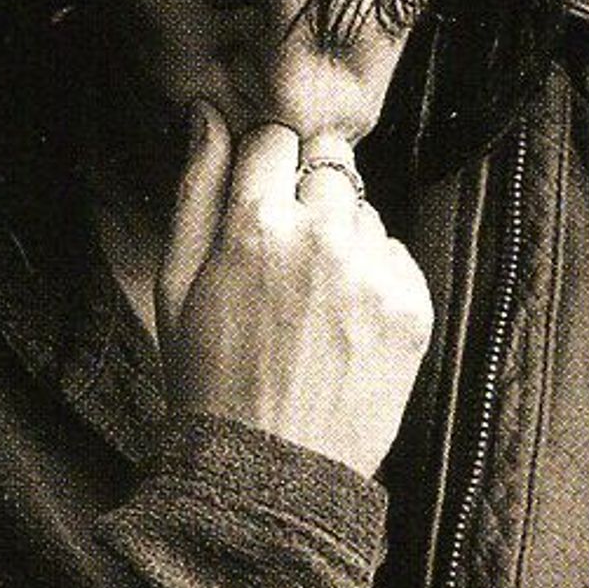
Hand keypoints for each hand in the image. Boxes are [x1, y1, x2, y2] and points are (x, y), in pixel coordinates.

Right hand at [155, 102, 433, 480]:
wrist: (271, 474)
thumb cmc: (208, 378)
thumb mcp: (176, 284)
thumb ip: (195, 188)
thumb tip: (209, 112)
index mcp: (254, 224)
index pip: (274, 135)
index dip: (260, 165)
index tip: (254, 197)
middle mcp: (321, 236)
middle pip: (329, 159)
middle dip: (306, 188)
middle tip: (282, 248)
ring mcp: (373, 271)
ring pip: (363, 208)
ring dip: (340, 232)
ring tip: (308, 298)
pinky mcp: (412, 306)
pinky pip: (394, 255)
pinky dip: (371, 276)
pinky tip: (338, 322)